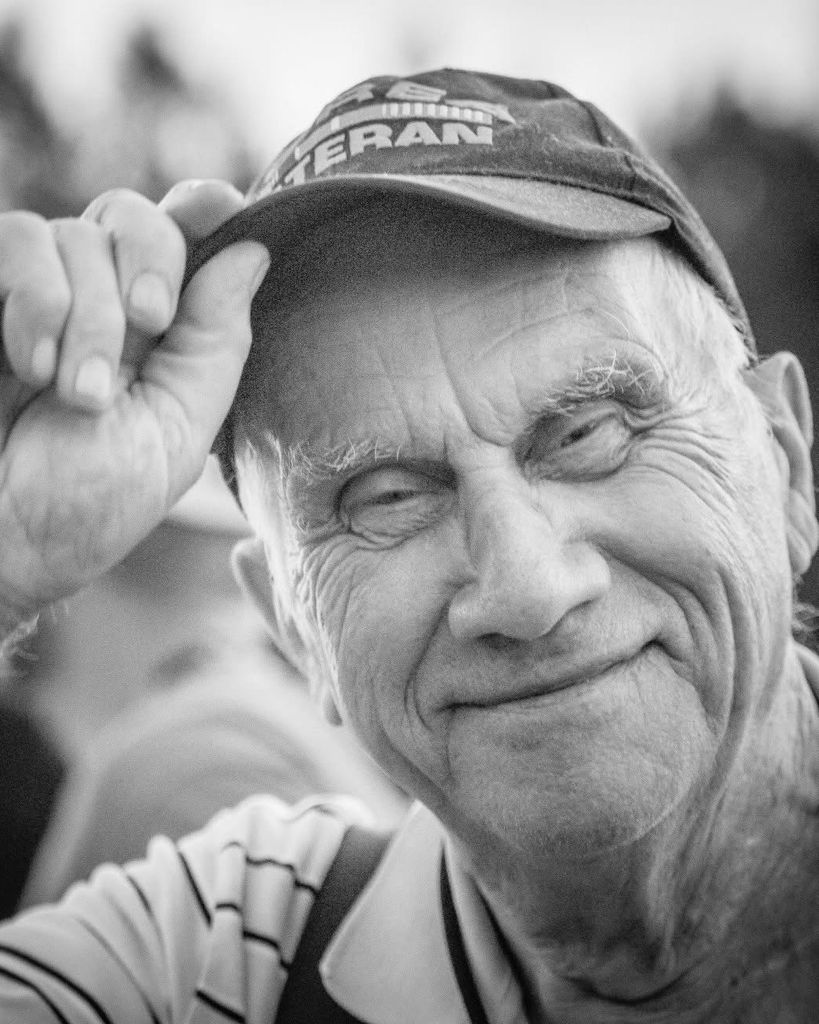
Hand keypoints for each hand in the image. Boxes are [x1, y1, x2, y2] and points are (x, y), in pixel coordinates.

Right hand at [0, 180, 269, 623]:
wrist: (2, 544)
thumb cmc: (89, 504)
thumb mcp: (176, 431)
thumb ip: (215, 343)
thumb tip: (253, 249)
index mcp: (158, 336)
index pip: (185, 238)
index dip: (203, 208)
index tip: (217, 208)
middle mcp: (98, 302)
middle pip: (134, 216)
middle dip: (149, 266)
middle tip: (148, 326)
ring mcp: (34, 296)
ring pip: (72, 233)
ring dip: (86, 314)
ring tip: (75, 392)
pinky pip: (16, 239)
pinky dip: (34, 299)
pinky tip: (31, 365)